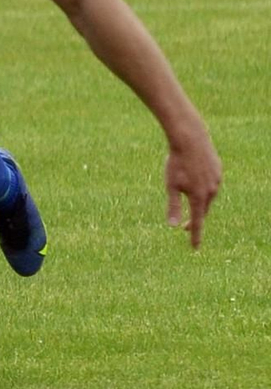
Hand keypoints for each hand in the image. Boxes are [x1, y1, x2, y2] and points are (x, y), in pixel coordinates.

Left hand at [163, 126, 221, 249]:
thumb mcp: (171, 186)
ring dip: (199, 202)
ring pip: (208, 196)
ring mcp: (217, 180)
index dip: (195, 236)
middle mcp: (212, 191)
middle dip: (196, 219)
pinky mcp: (218, 170)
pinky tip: (197, 181)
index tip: (195, 248)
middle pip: (203, 210)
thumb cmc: (176, 163)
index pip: (198, 222)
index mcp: (199, 197)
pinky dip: (204, 188)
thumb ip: (174, 206)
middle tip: (186, 227)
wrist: (190, 139)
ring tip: (190, 201)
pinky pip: (211, 183)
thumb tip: (173, 226)